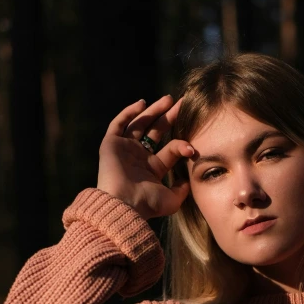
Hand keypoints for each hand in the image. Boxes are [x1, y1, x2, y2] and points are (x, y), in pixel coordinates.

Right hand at [97, 95, 192, 219]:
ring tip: (168, 99)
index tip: (192, 145)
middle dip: (169, 118)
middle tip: (182, 104)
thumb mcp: (172, 200)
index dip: (181, 144)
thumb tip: (189, 178)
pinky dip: (129, 112)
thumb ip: (183, 189)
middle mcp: (139, 157)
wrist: (124, 204)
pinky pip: (119, 124)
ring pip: (139, 124)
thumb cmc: (148, 204)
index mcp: (153, 169)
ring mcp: (125, 150)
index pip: (170, 148)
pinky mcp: (111, 144)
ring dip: (153, 111)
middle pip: (156, 132)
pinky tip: (142, 103)